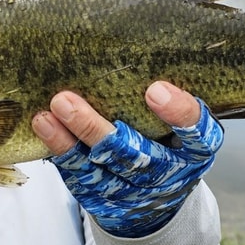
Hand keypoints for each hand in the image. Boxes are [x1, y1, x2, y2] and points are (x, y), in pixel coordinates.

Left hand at [32, 82, 222, 237]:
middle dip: (95, 129)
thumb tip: (129, 44)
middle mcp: (167, 174)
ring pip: (99, 169)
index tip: (155, 90)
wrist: (156, 200)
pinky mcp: (107, 201)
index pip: (198, 135)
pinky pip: (81, 179)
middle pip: (133, 155)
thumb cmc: (168, 142)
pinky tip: (45, 130)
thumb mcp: (181, 125)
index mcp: (195, 152)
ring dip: (69, 141)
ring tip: (46, 116)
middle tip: (66, 101)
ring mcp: (135, 192)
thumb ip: (167, 95)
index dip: (180, 114)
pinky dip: (63, 154)